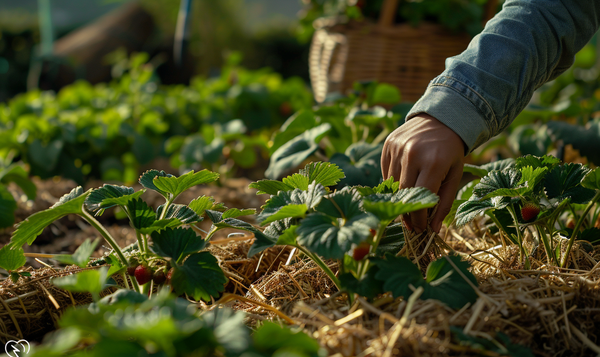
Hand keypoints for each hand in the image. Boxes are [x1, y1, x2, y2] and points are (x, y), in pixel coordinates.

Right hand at [381, 114, 464, 232]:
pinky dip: (393, 182)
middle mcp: (412, 154)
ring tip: (407, 207)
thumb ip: (444, 203)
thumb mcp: (454, 175)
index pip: (420, 199)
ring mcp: (397, 148)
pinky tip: (403, 184)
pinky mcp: (388, 145)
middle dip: (407, 213)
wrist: (440, 118)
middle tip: (411, 225)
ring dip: (398, 199)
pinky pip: (386, 172)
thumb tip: (432, 230)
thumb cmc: (450, 151)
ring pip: (392, 184)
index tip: (420, 230)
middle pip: (403, 194)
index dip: (419, 218)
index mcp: (433, 162)